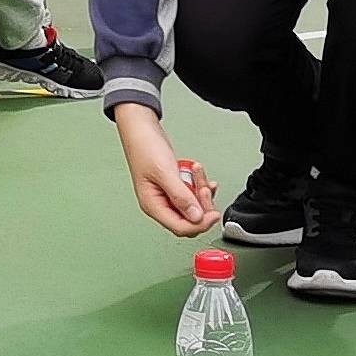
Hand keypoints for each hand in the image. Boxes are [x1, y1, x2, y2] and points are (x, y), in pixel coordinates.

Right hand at [115, 107, 219, 237]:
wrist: (141, 128)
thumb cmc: (144, 147)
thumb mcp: (164, 172)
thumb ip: (181, 196)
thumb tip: (196, 217)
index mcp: (153, 205)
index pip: (180, 228)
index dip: (199, 224)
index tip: (214, 215)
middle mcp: (160, 203)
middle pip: (189, 219)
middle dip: (202, 205)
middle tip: (205, 189)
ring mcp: (167, 194)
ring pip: (192, 205)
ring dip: (200, 190)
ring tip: (197, 172)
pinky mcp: (174, 185)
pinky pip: (191, 192)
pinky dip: (199, 184)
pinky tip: (200, 176)